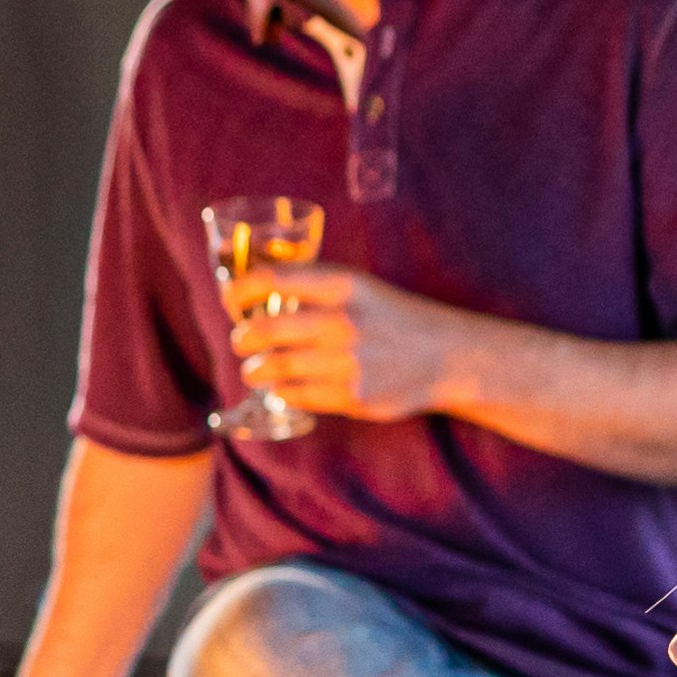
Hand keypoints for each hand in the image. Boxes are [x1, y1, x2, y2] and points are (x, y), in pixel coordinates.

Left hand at [228, 259, 465, 424]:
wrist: (445, 356)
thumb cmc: (392, 317)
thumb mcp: (359, 287)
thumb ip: (312, 287)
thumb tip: (252, 291)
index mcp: (343, 286)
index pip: (272, 280)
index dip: (240, 292)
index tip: (231, 302)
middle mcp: (343, 321)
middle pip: (264, 331)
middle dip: (242, 339)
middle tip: (240, 342)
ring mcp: (347, 361)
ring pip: (275, 368)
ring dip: (256, 370)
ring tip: (254, 369)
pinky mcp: (352, 396)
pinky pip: (296, 395)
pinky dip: (282, 391)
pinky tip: (282, 387)